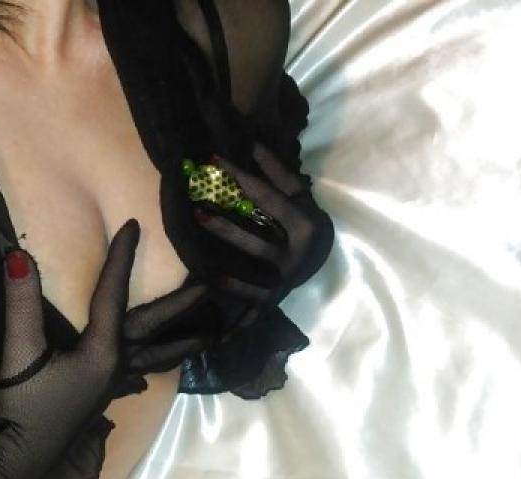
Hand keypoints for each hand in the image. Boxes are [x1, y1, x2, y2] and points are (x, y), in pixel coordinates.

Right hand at [0, 219, 208, 478]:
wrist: (16, 460)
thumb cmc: (21, 407)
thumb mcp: (20, 352)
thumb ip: (21, 303)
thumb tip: (17, 255)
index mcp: (101, 351)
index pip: (113, 294)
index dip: (121, 258)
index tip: (134, 226)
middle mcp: (115, 367)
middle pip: (155, 330)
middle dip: (180, 306)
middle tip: (209, 286)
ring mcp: (111, 386)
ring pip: (157, 359)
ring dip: (180, 343)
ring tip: (206, 336)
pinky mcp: (101, 399)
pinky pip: (138, 375)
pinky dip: (153, 366)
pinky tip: (150, 372)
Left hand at [192, 143, 333, 323]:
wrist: (321, 272)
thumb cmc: (304, 230)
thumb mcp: (300, 204)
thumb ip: (280, 178)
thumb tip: (253, 143)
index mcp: (306, 218)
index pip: (274, 189)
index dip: (247, 170)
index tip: (216, 156)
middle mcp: (300, 243)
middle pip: (268, 208)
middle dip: (240, 185)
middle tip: (204, 179)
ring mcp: (288, 269)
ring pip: (257, 247)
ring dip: (228, 231)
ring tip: (199, 215)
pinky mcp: (276, 293)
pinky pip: (254, 291)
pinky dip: (236, 285)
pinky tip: (214, 277)